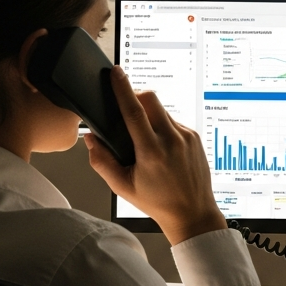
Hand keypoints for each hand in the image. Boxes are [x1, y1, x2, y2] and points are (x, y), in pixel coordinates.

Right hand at [85, 66, 226, 245]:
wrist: (193, 212)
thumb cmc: (156, 202)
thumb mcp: (122, 186)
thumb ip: (101, 161)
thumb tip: (90, 138)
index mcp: (152, 151)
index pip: (134, 111)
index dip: (123, 89)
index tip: (116, 72)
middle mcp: (172, 139)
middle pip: (150, 100)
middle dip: (135, 96)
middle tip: (124, 107)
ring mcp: (187, 137)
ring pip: (162, 110)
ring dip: (148, 115)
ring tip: (141, 138)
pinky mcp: (195, 137)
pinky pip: (173, 122)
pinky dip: (161, 126)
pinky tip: (158, 146)